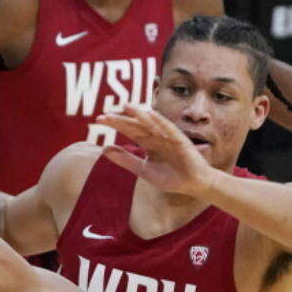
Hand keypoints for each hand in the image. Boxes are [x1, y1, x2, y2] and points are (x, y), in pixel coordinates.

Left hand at [97, 107, 214, 196]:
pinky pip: (170, 129)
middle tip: (103, 116)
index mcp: (147, 142)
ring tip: (126, 107)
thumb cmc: (171, 177)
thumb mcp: (143, 170)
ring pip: (151, 124)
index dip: (115, 124)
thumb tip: (104, 149)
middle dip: (121, 120)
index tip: (99, 119)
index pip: (128, 130)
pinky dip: (161, 121)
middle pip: (136, 125)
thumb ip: (126, 160)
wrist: (193, 184)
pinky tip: (151, 114)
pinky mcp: (180, 141)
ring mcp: (168, 137)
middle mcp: (156, 136)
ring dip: (139, 115)